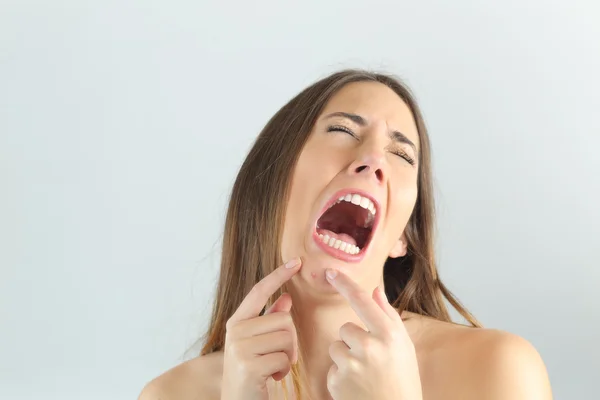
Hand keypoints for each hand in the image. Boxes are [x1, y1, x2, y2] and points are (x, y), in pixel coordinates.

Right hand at [220, 258, 301, 399]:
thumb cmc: (251, 373)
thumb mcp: (258, 344)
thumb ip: (270, 320)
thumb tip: (286, 297)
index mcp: (237, 322)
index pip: (259, 291)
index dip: (278, 275)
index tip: (296, 262)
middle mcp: (235, 331)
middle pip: (283, 319)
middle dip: (290, 341)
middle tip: (278, 357)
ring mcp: (240, 347)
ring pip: (286, 338)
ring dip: (287, 357)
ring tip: (273, 368)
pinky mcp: (249, 365)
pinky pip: (284, 359)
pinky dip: (284, 371)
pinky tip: (270, 379)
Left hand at [325, 268, 422, 399]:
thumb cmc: (403, 380)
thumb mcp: (404, 347)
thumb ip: (388, 316)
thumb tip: (375, 290)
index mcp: (389, 335)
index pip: (362, 301)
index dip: (345, 284)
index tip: (330, 272)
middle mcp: (369, 346)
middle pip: (346, 328)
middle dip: (353, 341)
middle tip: (372, 361)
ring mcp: (352, 364)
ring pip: (336, 347)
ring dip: (345, 358)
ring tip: (365, 375)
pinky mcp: (337, 381)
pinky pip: (332, 368)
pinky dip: (341, 376)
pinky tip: (357, 387)